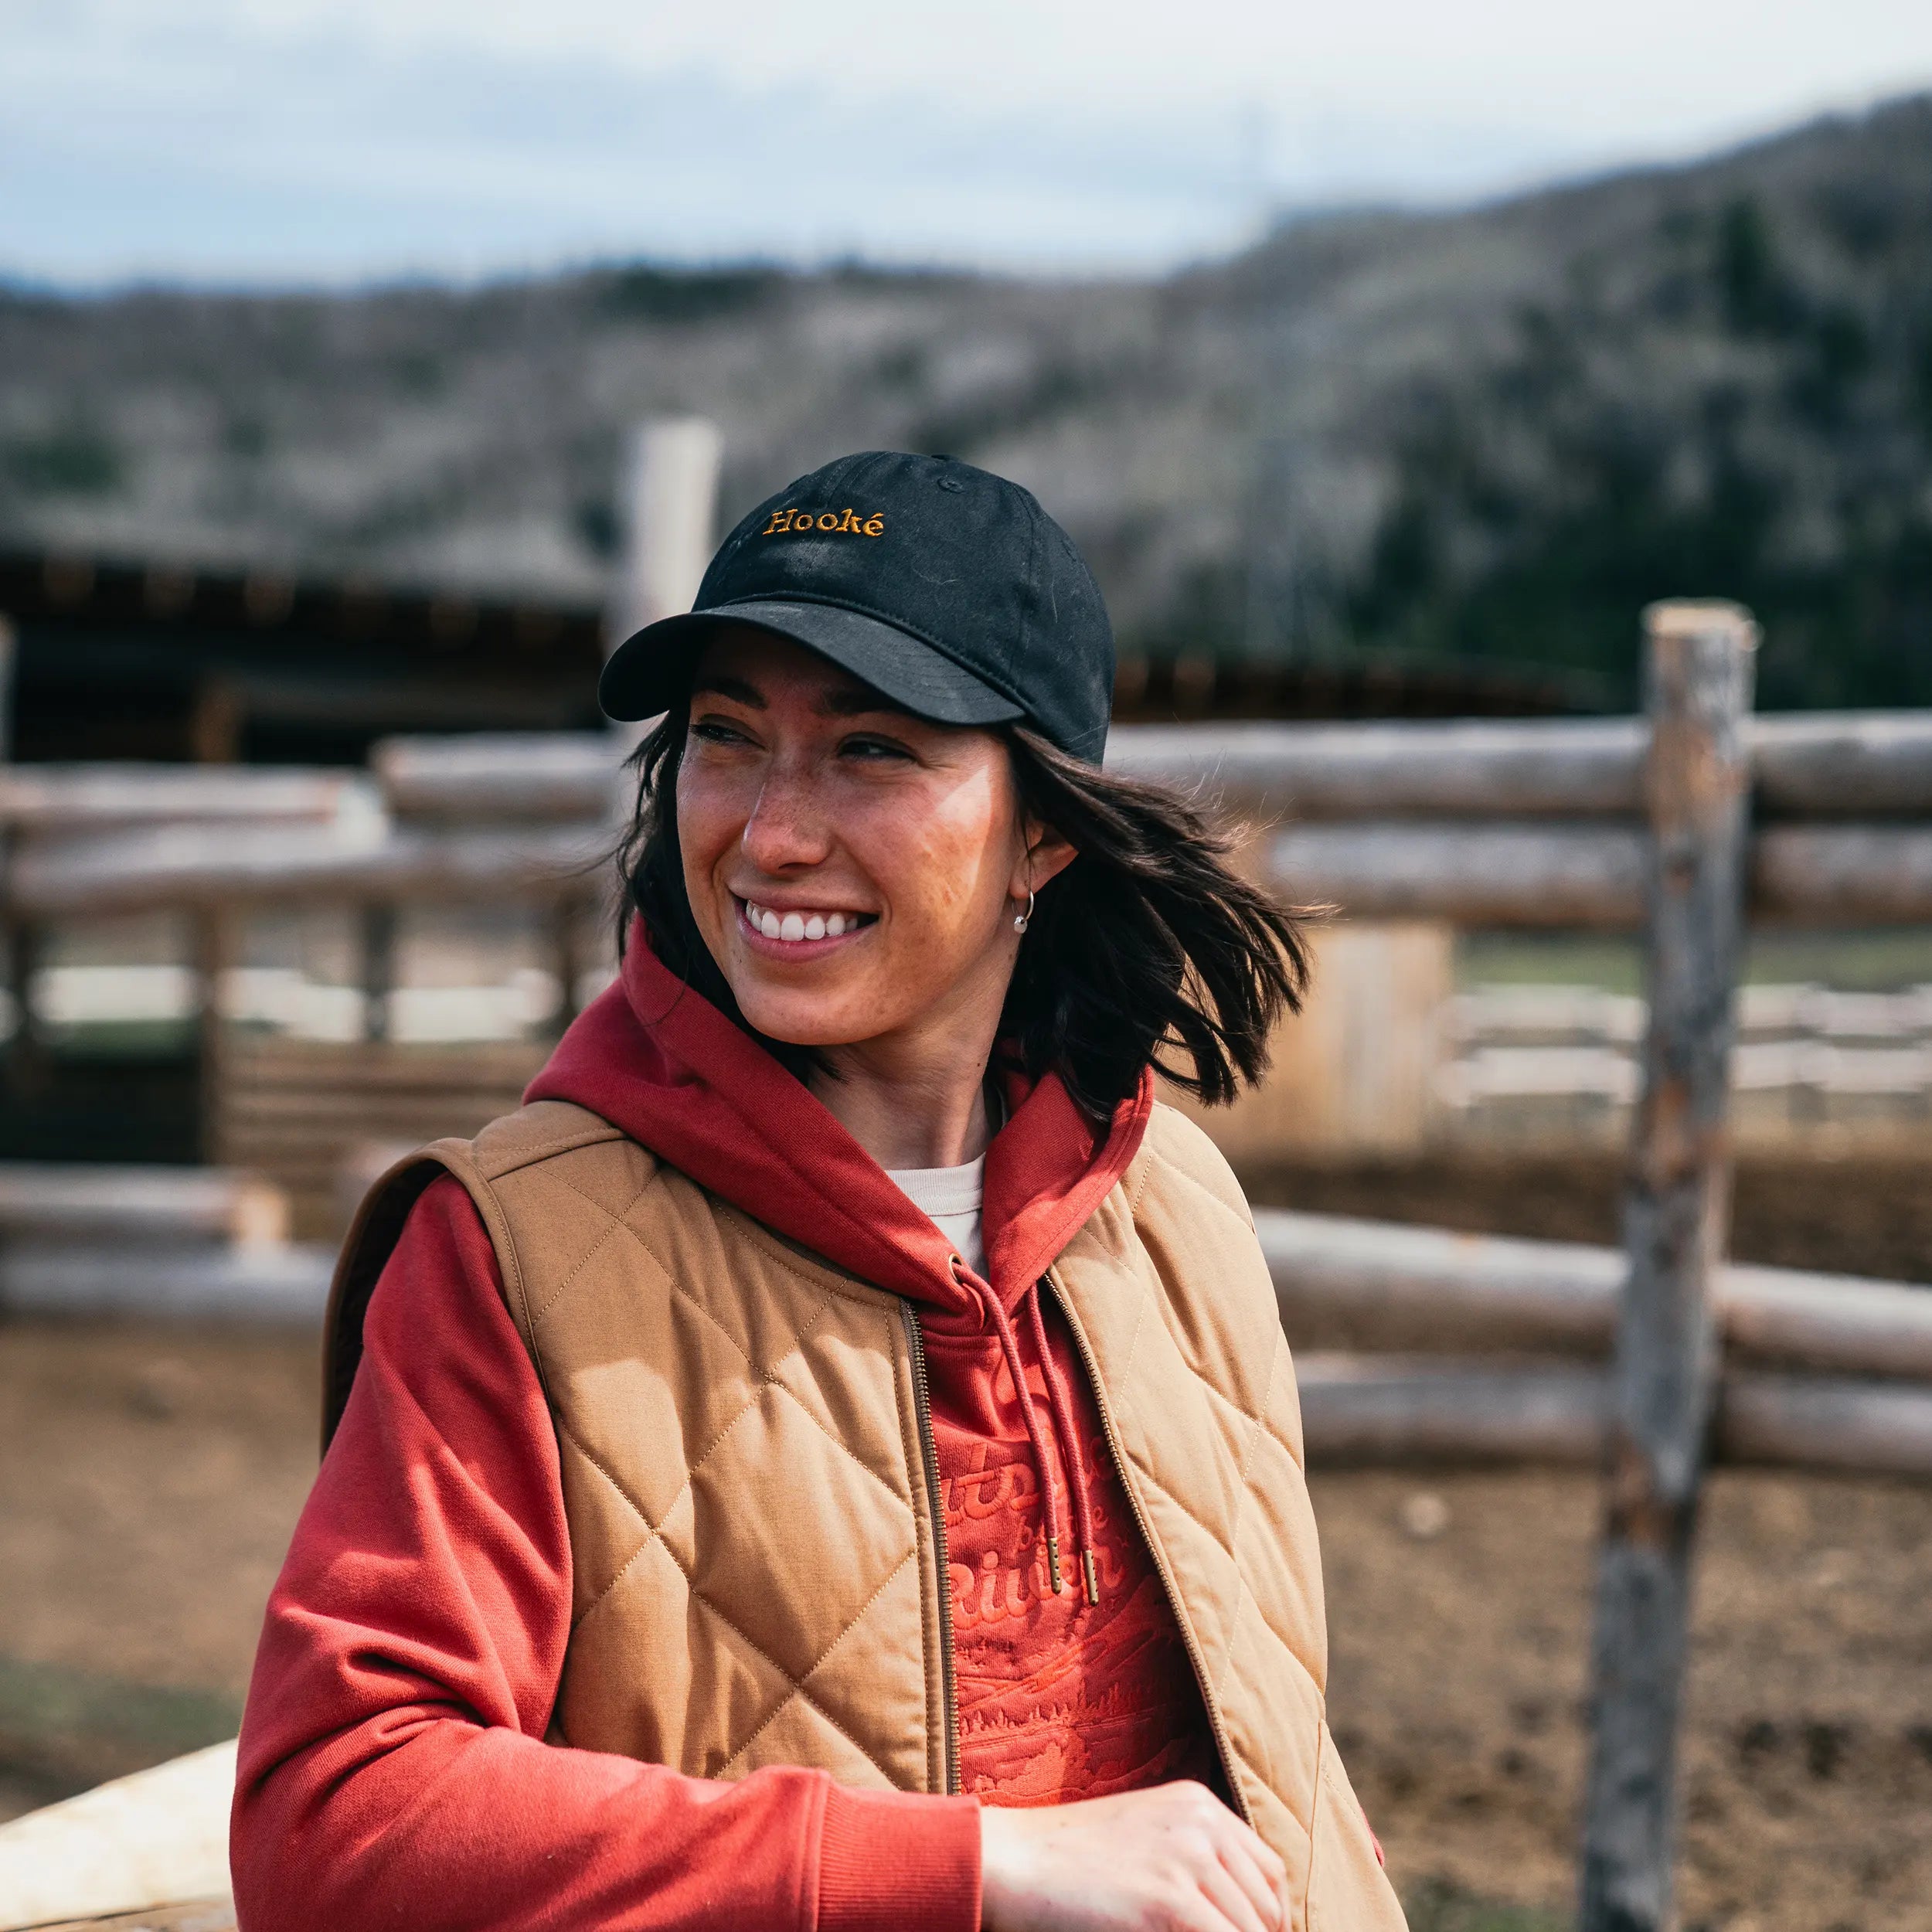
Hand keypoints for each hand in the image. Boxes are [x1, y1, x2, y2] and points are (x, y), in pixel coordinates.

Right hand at [979, 1781, 1290, 1931]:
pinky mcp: (1168, 1900)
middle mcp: (1202, 1823)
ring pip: (1251, 1930)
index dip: (1271, 1918)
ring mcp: (1187, 1857)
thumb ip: (1192, 1860)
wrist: (1013, 1860)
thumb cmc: (1069, 1859)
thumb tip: (1238, 1915)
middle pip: (1266, 1906)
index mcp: (1199, 1804)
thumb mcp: (1144, 1838)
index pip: (1269, 1871)